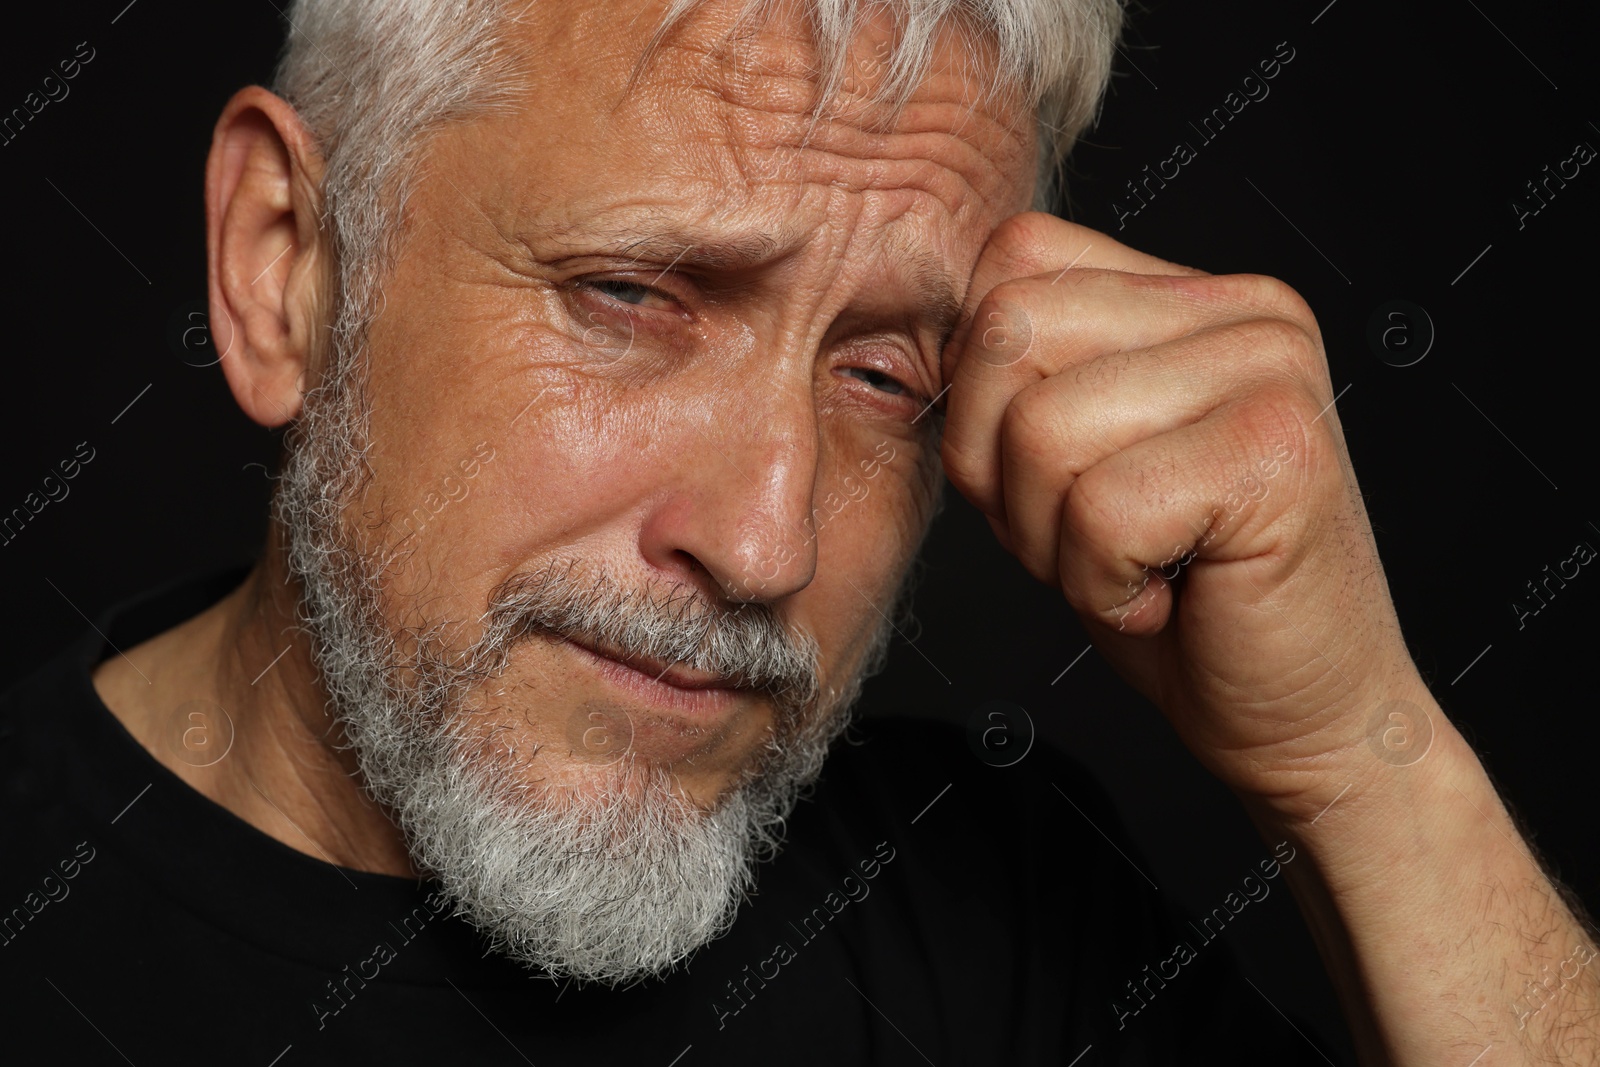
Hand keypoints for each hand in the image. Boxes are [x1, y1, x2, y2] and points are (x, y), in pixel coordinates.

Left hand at [940, 213, 1423, 810]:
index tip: (1049, 478)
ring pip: (1040, 428)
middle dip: (1002, 468)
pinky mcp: (1276, 454)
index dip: (979, 390)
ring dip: (1053, 537)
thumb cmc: (1182, 600)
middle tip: (1090, 536)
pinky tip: (1169, 598)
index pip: (1011, 262)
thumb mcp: (1071, 467)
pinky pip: (1098, 510)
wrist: (1305, 714)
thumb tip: (920, 341)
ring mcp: (1269, 372)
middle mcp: (1243, 311)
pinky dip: (1102, 585)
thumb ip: (1019, 382)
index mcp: (1191, 296)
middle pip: (1008, 335)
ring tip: (1136, 565)